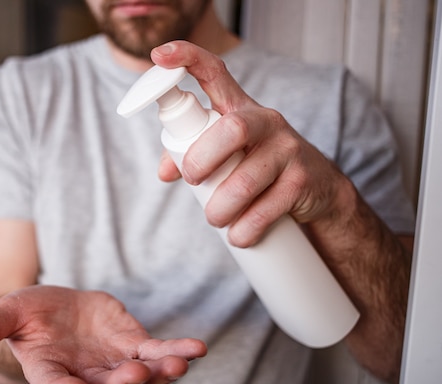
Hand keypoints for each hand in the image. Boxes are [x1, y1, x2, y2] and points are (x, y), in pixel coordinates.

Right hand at [0, 285, 206, 383]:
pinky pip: (157, 353)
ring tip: (177, 364)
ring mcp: (111, 362)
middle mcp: (84, 376)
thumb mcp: (4, 314)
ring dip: (158, 372)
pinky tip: (195, 350)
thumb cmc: (25, 317)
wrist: (55, 310)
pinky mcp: (132, 344)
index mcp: (49, 372)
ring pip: (138, 375)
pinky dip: (176, 352)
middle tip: (134, 374)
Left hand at [151, 41, 349, 247]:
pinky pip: (268, 208)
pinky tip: (239, 235)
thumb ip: (191, 154)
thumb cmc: (258, 166)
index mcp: (238, 109)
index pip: (214, 72)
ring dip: (221, 208)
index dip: (186, 58)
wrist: (317, 190)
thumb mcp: (226, 154)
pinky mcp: (302, 180)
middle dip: (203, 159)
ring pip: (246, 180)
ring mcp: (288, 149)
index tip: (159, 55)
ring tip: (215, 220)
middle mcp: (265, 121)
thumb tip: (163, 171)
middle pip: (232, 129)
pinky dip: (245, 228)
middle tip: (193, 180)